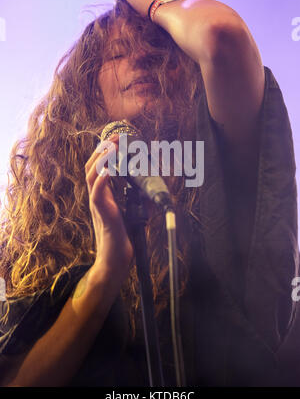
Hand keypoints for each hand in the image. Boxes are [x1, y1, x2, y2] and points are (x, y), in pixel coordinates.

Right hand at [85, 135, 133, 276]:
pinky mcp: (102, 215)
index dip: (105, 153)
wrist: (115, 261)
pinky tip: (107, 172)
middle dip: (101, 150)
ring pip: (91, 176)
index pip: (99, 169)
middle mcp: (98, 198)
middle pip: (91, 167)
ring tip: (110, 147)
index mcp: (104, 196)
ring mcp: (98, 205)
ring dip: (100, 160)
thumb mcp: (135, 213)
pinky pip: (96, 195)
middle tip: (114, 137)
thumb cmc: (123, 238)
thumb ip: (142, 199)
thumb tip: (156, 187)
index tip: (116, 140)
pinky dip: (101, 181)